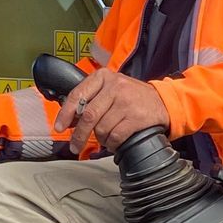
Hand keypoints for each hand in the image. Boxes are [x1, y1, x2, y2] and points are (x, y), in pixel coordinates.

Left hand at [53, 68, 169, 151]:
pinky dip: (112, 144)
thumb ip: (91, 98)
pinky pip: (115, 136)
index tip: (59, 127)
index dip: (65, 114)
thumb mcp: (111, 88)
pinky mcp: (136, 117)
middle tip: (75, 145)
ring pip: (101, 128)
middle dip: (79, 135)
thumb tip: (69, 119)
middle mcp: (114, 86)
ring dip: (101, 139)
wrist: (163, 101)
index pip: (77, 95)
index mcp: (103, 77)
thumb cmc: (132, 97)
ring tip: (106, 138)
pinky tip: (115, 142)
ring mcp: (126, 101)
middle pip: (88, 116)